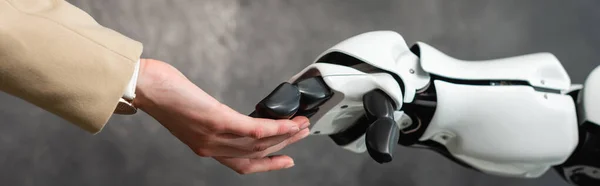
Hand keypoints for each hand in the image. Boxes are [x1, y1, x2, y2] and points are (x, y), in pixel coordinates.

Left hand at [132, 59, 310, 173]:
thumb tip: (229, 114)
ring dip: (286, 135)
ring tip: (302, 124)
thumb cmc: (164, 95)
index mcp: (206, 146)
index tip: (287, 160)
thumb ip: (212, 119)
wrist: (144, 86)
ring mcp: (215, 135)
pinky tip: (288, 121)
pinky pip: (253, 129)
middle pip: (256, 154)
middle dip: (284, 145)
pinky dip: (275, 127)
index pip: (243, 165)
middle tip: (303, 133)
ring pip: (260, 144)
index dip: (269, 166)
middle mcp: (211, 146)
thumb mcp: (192, 114)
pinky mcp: (217, 119)